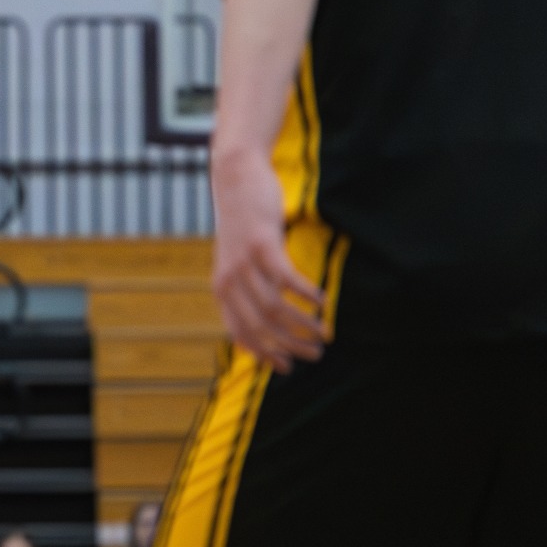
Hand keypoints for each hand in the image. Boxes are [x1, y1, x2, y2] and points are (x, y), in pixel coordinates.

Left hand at [210, 147, 325, 371]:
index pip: (240, 334)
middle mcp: (228, 280)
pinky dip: (306, 294)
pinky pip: (286, 278)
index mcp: (221, 289)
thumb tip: (268, 318)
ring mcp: (243, 262)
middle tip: (315, 354)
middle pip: (260, 327)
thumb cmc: (243, 222)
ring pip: (274, 307)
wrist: (235, 178)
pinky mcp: (261, 243)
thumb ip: (247, 287)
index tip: (287, 368)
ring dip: (302, 325)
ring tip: (324, 332)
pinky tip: (324, 301)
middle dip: (290, 346)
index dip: (264, 354)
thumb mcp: (238, 259)